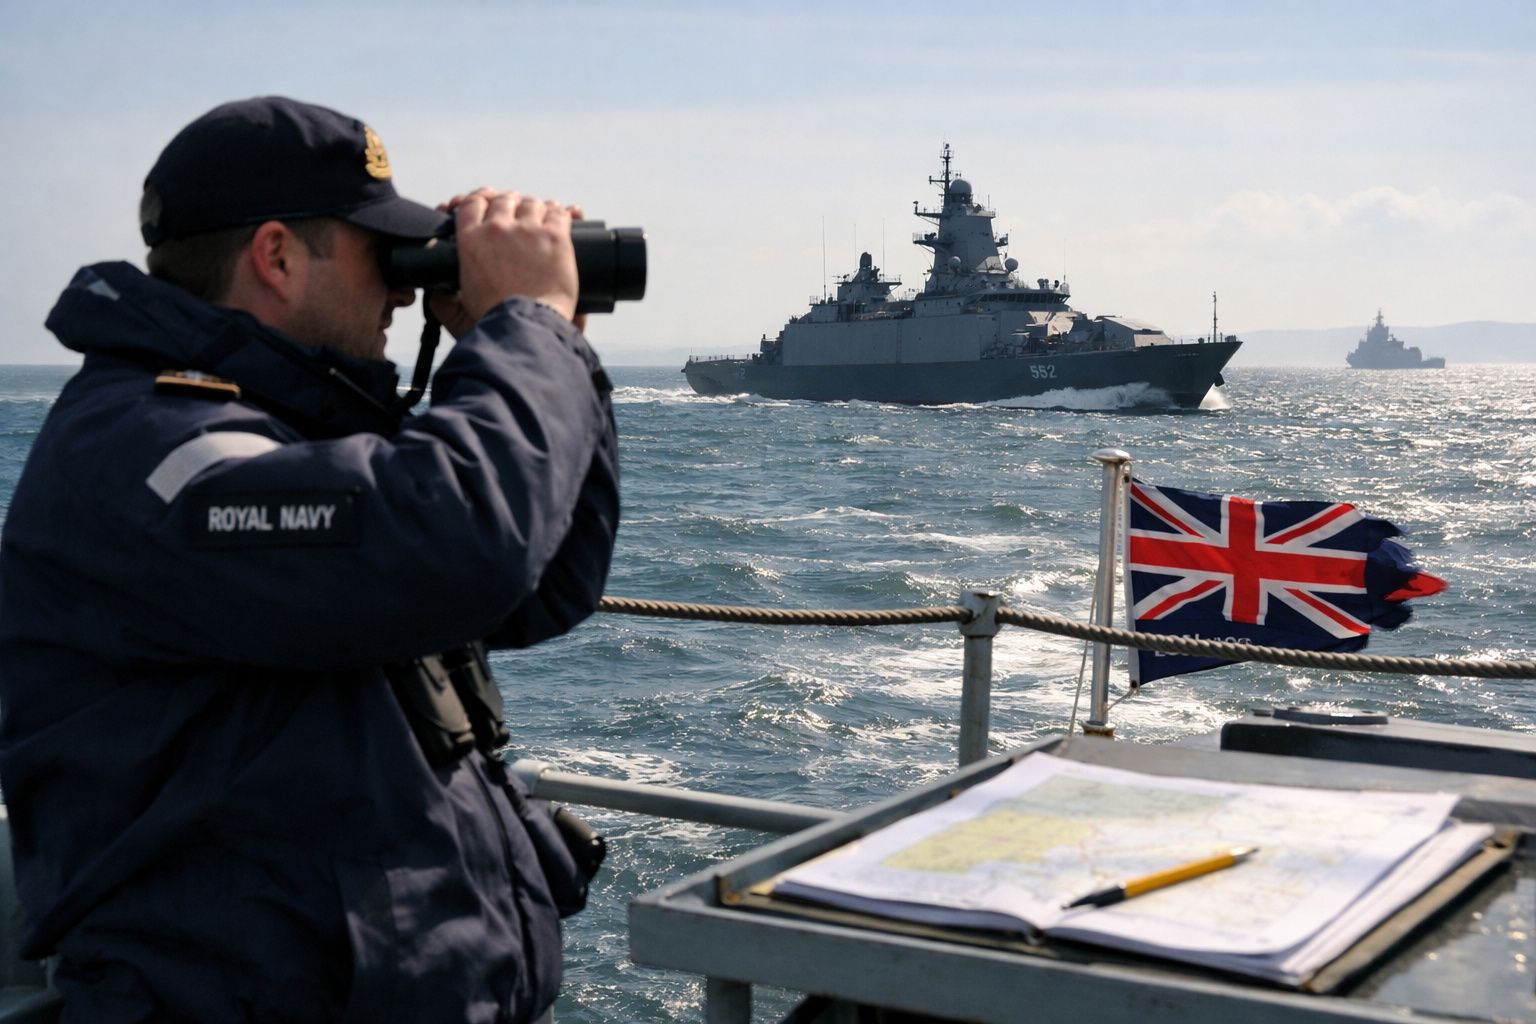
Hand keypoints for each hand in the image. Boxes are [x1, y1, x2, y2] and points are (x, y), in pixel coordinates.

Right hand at [428, 189, 579, 332]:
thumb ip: (443, 302)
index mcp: (470, 240)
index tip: (489, 200)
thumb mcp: (459, 312)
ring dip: (536, 208)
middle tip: (518, 210)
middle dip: (512, 203)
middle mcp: (496, 229)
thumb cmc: (495, 323)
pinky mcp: (554, 237)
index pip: (472, 203)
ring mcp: (527, 230)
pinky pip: (558, 213)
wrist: (526, 327)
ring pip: (532, 203)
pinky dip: (562, 213)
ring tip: (542, 215)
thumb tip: (437, 293)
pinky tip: (565, 216)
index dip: (481, 198)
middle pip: (504, 200)